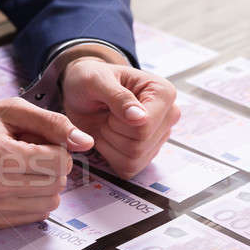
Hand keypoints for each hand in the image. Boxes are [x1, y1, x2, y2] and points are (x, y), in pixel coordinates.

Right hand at [0, 98, 93, 228]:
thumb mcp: (10, 110)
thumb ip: (52, 123)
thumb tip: (87, 142)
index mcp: (1, 156)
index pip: (61, 161)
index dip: (58, 147)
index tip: (38, 139)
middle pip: (58, 183)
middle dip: (53, 166)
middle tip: (29, 152)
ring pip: (50, 203)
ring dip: (45, 184)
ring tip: (20, 168)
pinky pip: (34, 216)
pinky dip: (33, 199)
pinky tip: (14, 183)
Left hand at [61, 57, 179, 178]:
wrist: (82, 92)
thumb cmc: (90, 80)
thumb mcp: (96, 81)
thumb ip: (118, 97)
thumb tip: (140, 118)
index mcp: (163, 93)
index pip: (145, 126)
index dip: (118, 122)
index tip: (109, 107)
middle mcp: (168, 116)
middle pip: (138, 145)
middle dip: (111, 132)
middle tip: (105, 115)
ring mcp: (159, 137)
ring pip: (133, 159)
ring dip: (109, 144)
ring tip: (106, 124)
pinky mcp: (147, 154)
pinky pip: (129, 169)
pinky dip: (110, 157)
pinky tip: (107, 138)